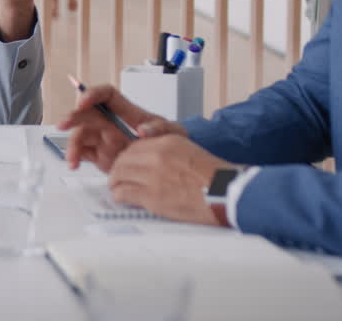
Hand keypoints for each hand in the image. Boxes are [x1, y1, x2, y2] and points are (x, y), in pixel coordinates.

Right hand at [56, 84, 185, 171]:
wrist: (169, 167)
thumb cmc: (170, 143)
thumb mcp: (174, 133)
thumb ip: (160, 129)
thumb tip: (143, 130)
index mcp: (126, 112)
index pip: (107, 95)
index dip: (93, 94)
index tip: (84, 101)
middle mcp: (111, 122)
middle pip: (86, 113)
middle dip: (72, 117)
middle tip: (63, 124)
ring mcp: (103, 139)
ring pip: (80, 134)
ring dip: (72, 144)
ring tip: (72, 158)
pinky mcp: (100, 155)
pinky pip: (82, 153)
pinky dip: (75, 158)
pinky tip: (75, 165)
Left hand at [108, 135, 229, 225]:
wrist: (226, 194)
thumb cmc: (214, 176)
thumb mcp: (189, 149)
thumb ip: (166, 147)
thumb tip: (146, 149)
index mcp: (166, 142)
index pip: (134, 147)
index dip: (127, 157)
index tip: (125, 164)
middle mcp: (156, 156)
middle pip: (123, 160)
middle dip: (117, 170)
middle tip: (117, 177)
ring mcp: (152, 176)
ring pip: (119, 175)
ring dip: (115, 183)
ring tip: (116, 188)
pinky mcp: (151, 196)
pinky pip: (124, 193)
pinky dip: (119, 196)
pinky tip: (121, 198)